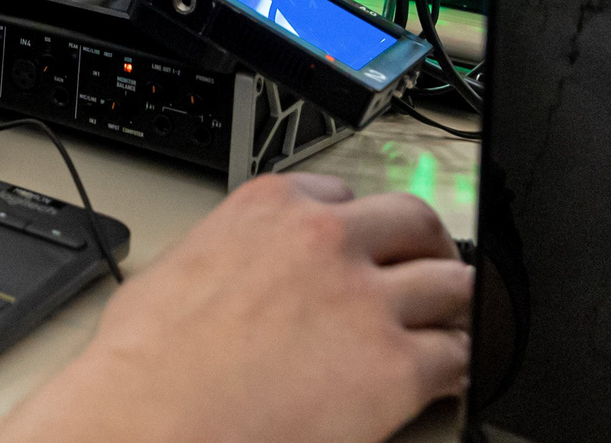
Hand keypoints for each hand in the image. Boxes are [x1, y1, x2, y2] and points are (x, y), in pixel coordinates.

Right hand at [0, 174, 469, 442]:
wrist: (153, 417)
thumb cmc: (148, 360)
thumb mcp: (181, 264)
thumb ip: (232, 249)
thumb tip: (239, 269)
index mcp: (272, 207)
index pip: (342, 193)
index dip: (359, 225)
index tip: (365, 242)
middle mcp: (327, 240)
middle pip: (413, 221)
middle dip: (428, 246)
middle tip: (431, 268)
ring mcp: (366, 300)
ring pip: (452, 284)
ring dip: (457, 305)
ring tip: (458, 324)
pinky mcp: (393, 367)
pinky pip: (457, 356)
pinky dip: (462, 366)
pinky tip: (453, 376)